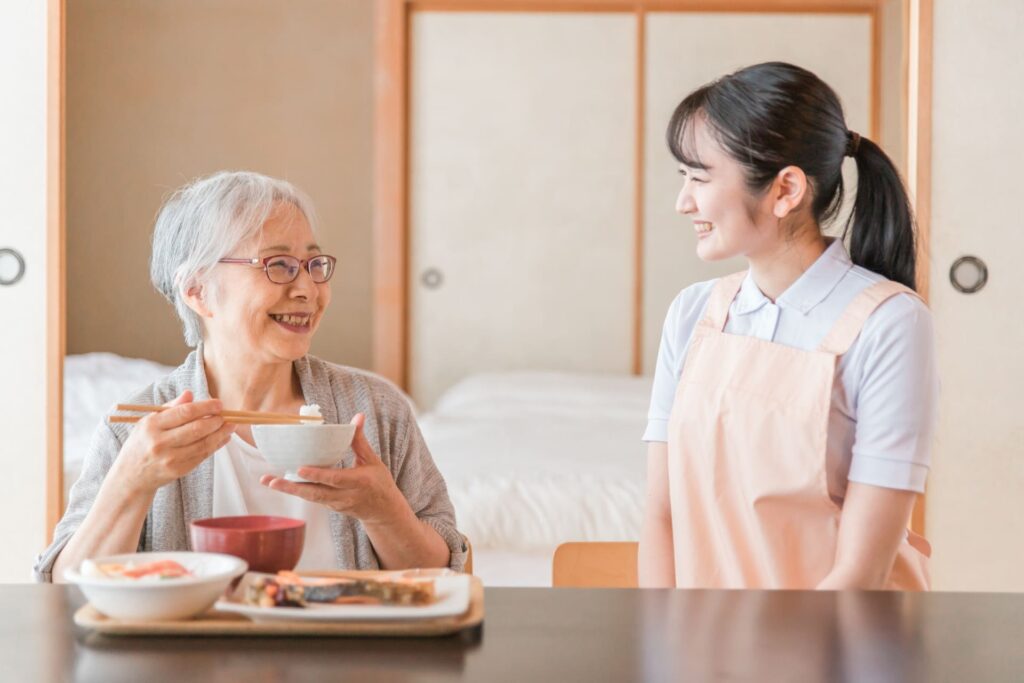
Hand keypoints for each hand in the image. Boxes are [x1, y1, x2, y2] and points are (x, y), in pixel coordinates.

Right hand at [111, 390, 234, 495]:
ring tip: (231, 425)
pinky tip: (223, 438)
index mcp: (152, 425)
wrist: (131, 475)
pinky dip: (216, 446)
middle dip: (216, 420)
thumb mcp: (149, 421)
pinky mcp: (179, 470)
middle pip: (197, 429)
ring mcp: (170, 459)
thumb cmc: (142, 442)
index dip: (205, 407)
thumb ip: (171, 407)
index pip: (185, 412)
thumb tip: (190, 393)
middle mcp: (160, 443)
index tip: (218, 403)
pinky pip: (202, 456)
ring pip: (203, 444)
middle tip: (227, 414)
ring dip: (221, 433)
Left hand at [259, 413, 406, 525]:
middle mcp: (345, 496)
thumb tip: (357, 416)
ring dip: (289, 490)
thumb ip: (360, 440)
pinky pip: (311, 498)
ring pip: (310, 497)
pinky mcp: (330, 507)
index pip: (335, 479)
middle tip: (272, 480)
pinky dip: (296, 491)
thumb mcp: (373, 460)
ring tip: (269, 481)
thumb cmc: (379, 483)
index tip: (299, 469)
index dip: (317, 475)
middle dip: (292, 488)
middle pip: (315, 493)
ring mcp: (336, 504)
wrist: (383, 512)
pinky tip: (280, 483)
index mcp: (359, 482)